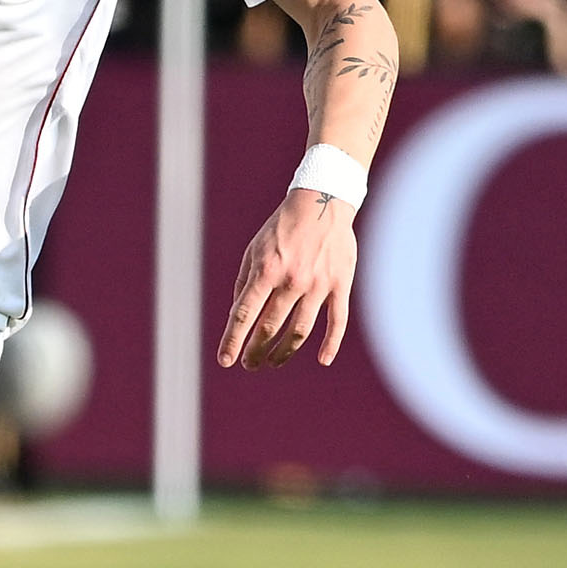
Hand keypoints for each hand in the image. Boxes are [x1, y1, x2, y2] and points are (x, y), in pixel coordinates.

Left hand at [218, 187, 357, 371]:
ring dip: (284, 352)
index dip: (233, 340)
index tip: (225, 360)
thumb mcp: (253, 250)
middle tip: (248, 364)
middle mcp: (292, 280)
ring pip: (300, 331)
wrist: (322, 203)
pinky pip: (338, 321)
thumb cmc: (281, 228)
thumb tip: (238, 315)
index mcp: (266, 271)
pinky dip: (331, 343)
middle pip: (270, 327)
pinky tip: (323, 359)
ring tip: (272, 363)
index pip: (244, 314)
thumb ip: (244, 283)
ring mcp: (319, 284)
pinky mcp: (341, 284)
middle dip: (256, 351)